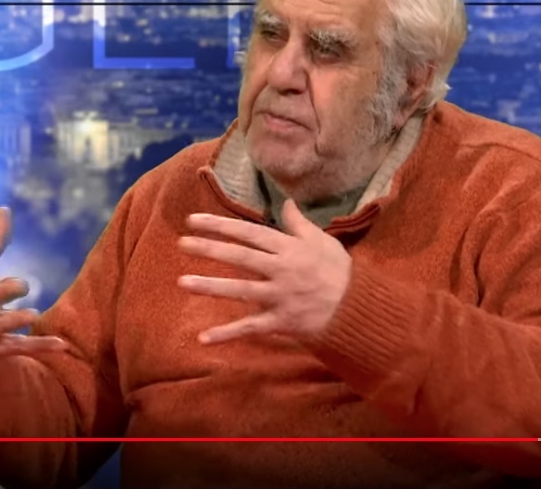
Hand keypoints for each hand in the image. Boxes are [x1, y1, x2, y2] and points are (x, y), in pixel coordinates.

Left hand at [176, 199, 351, 343]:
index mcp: (288, 248)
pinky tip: (203, 338)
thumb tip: (286, 202)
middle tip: (181, 243)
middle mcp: (281, 269)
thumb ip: (299, 223)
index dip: (220, 225)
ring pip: (240, 290)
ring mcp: (279, 296)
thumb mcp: (322, 241)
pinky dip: (227, 334)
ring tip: (183, 282)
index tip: (193, 220)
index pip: (248, 233)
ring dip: (210, 286)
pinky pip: (250, 328)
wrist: (358, 309)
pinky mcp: (281, 321)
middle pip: (239, 257)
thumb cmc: (340, 272)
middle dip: (209, 249)